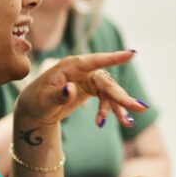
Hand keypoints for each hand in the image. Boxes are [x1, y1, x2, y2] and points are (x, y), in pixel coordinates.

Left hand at [15, 50, 146, 127]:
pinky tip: (104, 123)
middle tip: (140, 108)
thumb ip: (58, 95)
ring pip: (110, 91)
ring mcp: (89, 79)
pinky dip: (110, 111)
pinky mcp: (92, 89)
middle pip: (107, 82)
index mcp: (71, 66)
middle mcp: (83, 70)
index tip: (132, 54)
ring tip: (128, 122)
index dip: (114, 58)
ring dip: (120, 107)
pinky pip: (106, 99)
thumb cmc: (36, 101)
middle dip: (123, 97)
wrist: (35, 110)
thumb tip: (71, 89)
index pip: (95, 60)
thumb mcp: (44, 100)